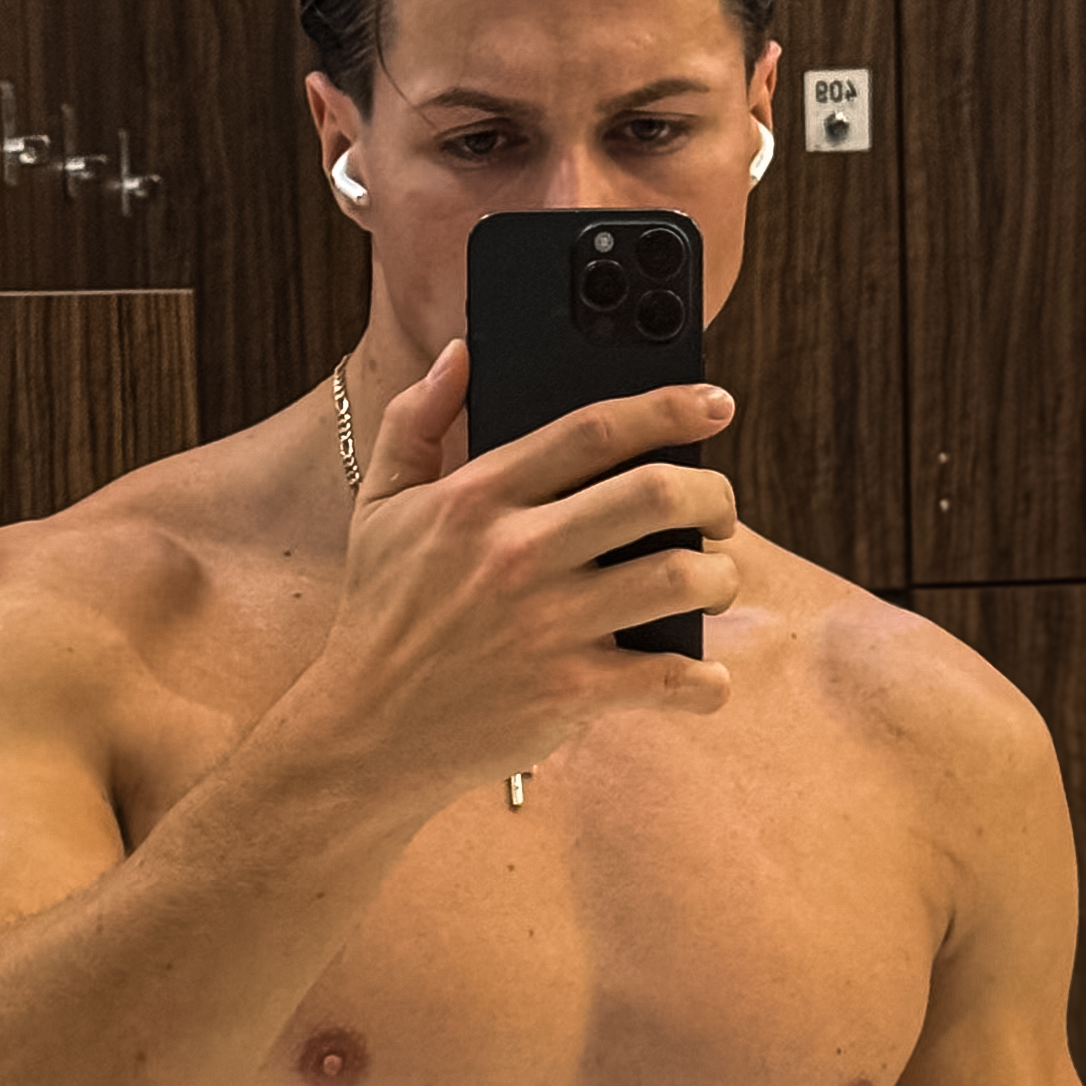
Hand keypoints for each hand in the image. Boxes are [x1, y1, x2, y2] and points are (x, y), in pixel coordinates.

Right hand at [306, 344, 741, 801]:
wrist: (365, 732)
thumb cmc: (380, 615)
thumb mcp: (379, 507)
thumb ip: (414, 420)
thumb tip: (460, 353)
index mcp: (476, 499)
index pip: (592, 431)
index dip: (667, 408)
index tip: (714, 404)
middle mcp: (517, 554)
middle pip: (654, 494)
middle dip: (712, 494)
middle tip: (720, 510)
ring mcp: (546, 625)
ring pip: (677, 577)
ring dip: (720, 577)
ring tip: (714, 581)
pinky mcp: (567, 693)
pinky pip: (667, 677)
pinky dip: (705, 680)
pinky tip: (706, 677)